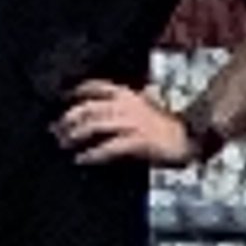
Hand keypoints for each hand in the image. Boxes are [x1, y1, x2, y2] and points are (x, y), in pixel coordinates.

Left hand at [54, 80, 195, 168]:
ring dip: (75, 134)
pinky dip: (92, 154)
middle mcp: (127, 105)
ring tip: (64, 143)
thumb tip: (99, 114)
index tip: (60, 99)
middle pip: (89, 107)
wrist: (189, 138)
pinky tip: (81, 158)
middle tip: (55, 129)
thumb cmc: (166, 128)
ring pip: (95, 124)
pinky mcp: (137, 141)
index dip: (75, 91)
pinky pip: (108, 147)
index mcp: (128, 94)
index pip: (95, 86)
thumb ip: (122, 107)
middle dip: (69, 118)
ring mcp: (133, 122)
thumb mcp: (142, 108)